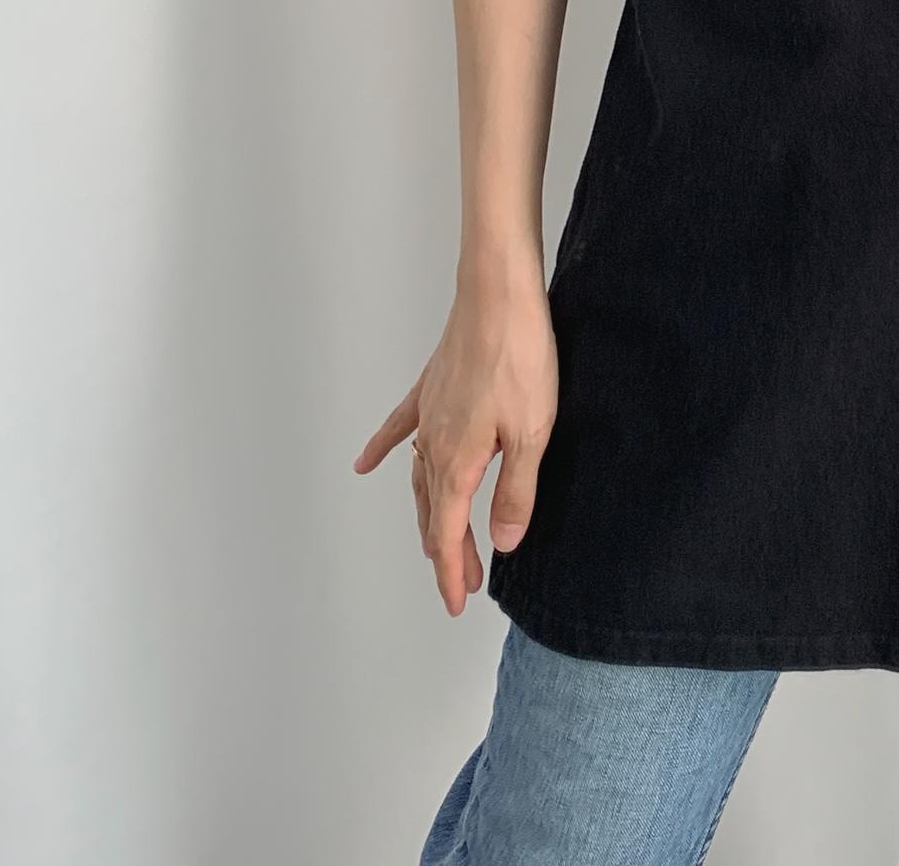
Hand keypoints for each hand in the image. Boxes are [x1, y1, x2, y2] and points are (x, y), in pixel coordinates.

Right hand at [353, 263, 557, 615]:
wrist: (499, 295)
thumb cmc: (519, 358)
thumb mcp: (532, 433)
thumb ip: (515, 492)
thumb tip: (502, 543)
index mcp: (457, 460)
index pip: (448, 532)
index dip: (453, 572)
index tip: (458, 603)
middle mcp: (434, 442)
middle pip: (433, 510)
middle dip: (446, 550)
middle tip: (464, 580)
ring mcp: (429, 413)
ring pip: (419, 476)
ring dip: (427, 512)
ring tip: (435, 541)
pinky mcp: (432, 386)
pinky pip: (400, 426)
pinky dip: (383, 448)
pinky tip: (366, 463)